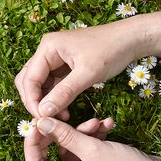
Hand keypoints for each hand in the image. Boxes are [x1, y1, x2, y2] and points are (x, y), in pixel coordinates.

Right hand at [15, 21, 139, 119]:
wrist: (132, 39)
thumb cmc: (111, 51)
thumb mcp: (88, 73)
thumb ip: (65, 92)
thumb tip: (44, 111)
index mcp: (48, 47)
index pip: (29, 78)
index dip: (32, 101)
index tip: (42, 119)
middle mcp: (48, 51)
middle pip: (29, 81)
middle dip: (36, 101)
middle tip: (49, 120)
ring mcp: (57, 58)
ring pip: (42, 84)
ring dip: (48, 101)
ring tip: (62, 117)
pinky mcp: (67, 66)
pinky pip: (55, 84)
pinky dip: (58, 98)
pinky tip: (66, 111)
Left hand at [24, 116, 160, 160]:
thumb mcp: (93, 148)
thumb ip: (65, 135)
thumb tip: (40, 123)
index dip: (33, 144)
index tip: (38, 123)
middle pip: (54, 154)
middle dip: (63, 133)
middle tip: (64, 116)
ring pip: (73, 149)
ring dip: (84, 132)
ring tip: (98, 121)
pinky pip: (88, 150)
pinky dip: (95, 137)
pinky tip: (108, 124)